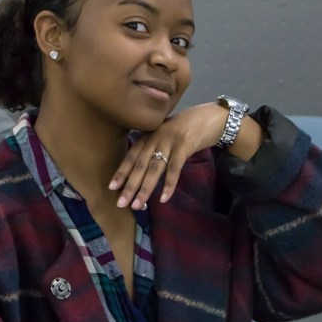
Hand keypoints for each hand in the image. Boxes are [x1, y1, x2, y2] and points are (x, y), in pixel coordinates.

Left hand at [108, 103, 228, 209]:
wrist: (210, 117)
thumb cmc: (186, 129)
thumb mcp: (164, 135)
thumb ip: (152, 147)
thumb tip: (140, 171)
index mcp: (149, 135)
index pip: (131, 156)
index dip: (122, 172)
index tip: (111, 187)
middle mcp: (155, 137)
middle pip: (140, 164)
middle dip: (130, 185)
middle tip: (121, 203)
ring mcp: (170, 141)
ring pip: (154, 168)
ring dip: (145, 188)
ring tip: (138, 205)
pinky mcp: (185, 145)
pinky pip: (174, 168)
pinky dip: (169, 184)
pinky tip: (164, 198)